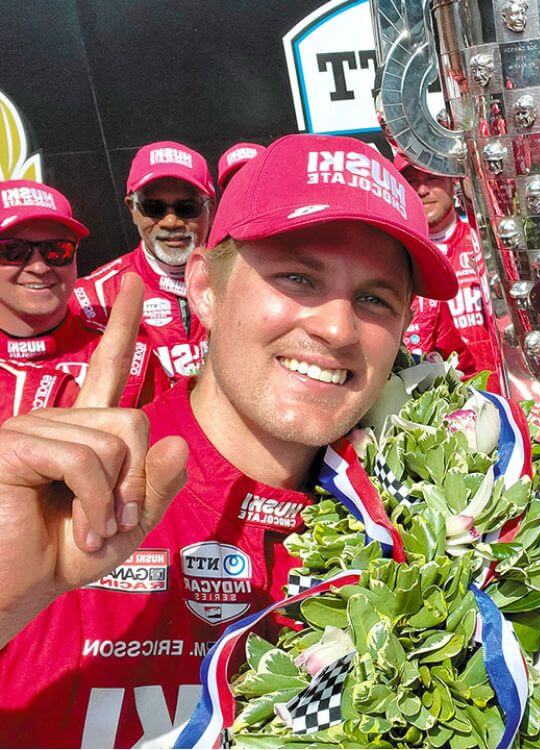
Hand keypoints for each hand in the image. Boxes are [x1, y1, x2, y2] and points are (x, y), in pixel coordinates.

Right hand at [0, 275, 187, 645]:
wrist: (16, 589)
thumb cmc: (64, 555)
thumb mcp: (129, 525)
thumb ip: (158, 486)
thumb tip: (178, 441)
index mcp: (83, 431)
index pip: (106, 368)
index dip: (120, 326)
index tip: (130, 283)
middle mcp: (57, 419)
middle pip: (134, 422)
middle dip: (138, 481)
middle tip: (117, 521)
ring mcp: (32, 427)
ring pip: (114, 442)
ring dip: (116, 500)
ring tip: (91, 530)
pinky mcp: (13, 445)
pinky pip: (85, 460)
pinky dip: (97, 503)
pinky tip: (81, 530)